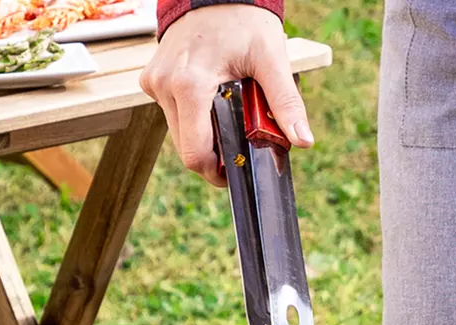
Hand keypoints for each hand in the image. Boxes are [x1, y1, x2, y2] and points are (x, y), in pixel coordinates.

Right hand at [141, 5, 313, 187]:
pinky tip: (213, 99)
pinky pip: (173, 113)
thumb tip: (303, 141)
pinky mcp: (152, 80)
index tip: (237, 172)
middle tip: (242, 138)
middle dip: (216, 151)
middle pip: (187, 147)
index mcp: (190, 85)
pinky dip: (194, 115)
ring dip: (205, 133)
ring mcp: (154, 82)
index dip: (217, 171)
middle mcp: (164, 85)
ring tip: (230, 112)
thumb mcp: (272, 60)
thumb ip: (286, 103)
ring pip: (179, 132)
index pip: (195, 152)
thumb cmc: (243, 21)